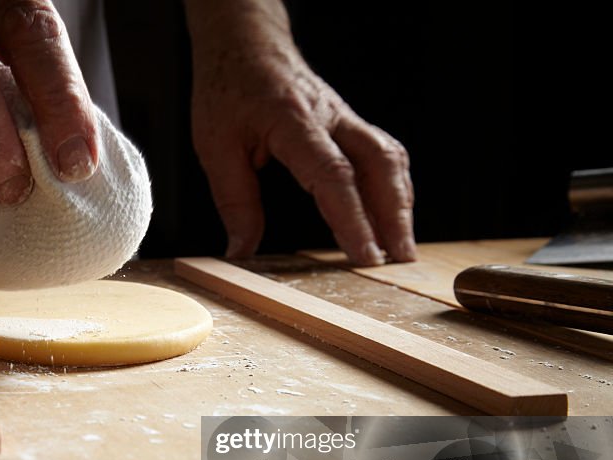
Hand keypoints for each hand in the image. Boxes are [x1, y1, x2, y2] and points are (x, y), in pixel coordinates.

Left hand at [184, 0, 415, 264]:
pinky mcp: (348, 123)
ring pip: (389, 157)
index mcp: (293, 121)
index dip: (352, 218)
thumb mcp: (214, 146)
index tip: (364, 254)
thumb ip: (234, 200)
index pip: (333, 174)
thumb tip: (241, 251)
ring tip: (401, 247)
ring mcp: (344, 117)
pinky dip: (393, 186)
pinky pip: (382, 153)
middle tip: (399, 260)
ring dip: (400, 203)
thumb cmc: (226, 89)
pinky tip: (391, 213)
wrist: (243, 43)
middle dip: (394, 215)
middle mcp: (329, 117)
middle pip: (379, 164)